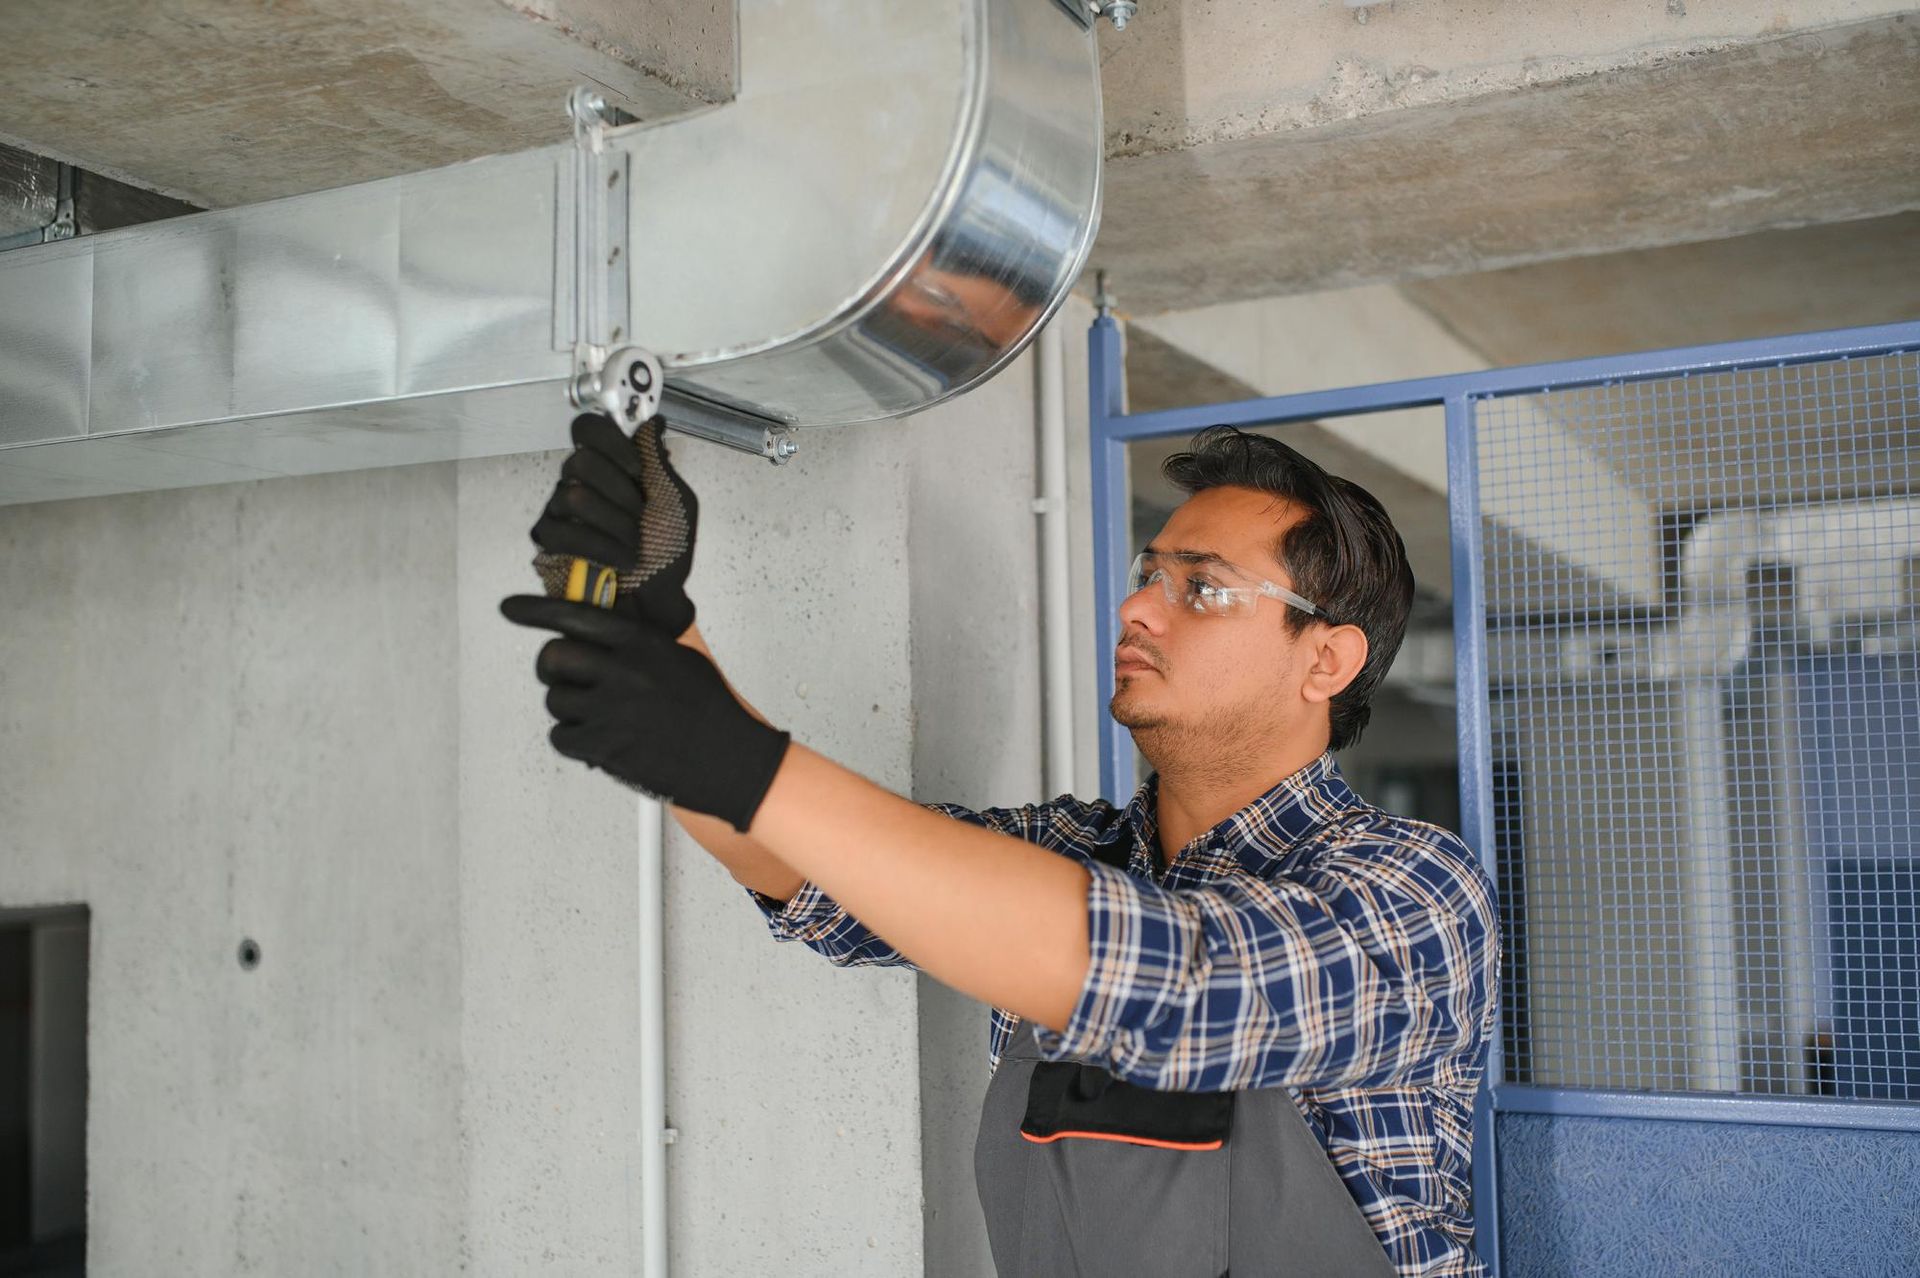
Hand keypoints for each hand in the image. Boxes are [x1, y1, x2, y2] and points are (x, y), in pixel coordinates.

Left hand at [498, 594, 790, 832]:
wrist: (731, 761)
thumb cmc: (710, 712)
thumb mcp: (680, 659)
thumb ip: (638, 645)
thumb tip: (599, 636)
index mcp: (643, 644)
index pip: (576, 616)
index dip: (536, 611)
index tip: (511, 608)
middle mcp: (624, 672)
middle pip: (553, 657)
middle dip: (553, 668)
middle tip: (567, 678)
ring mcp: (611, 710)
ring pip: (555, 700)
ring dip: (569, 709)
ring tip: (600, 717)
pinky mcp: (604, 746)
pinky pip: (561, 737)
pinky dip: (573, 740)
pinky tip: (599, 740)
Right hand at [529, 412, 697, 637]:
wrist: (660, 601)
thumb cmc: (668, 553)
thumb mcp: (677, 502)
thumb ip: (659, 463)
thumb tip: (652, 422)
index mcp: (610, 468)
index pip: (588, 429)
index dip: (610, 442)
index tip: (637, 470)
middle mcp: (579, 483)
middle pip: (580, 461)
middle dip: (620, 494)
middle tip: (640, 517)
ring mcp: (560, 512)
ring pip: (573, 496)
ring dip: (614, 524)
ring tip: (634, 545)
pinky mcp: (549, 544)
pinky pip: (559, 532)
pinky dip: (600, 547)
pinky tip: (620, 560)